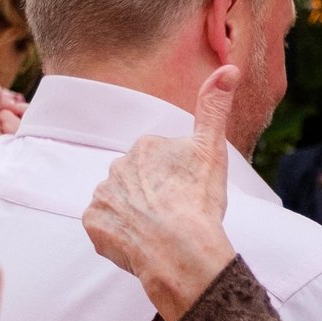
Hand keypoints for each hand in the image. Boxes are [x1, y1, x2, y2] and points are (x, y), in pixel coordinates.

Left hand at [83, 66, 239, 320]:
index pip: (160, 163)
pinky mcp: (93, 223)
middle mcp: (118, 166)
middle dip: (153, 196)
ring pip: (121, 203)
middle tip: (175, 215)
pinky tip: (140, 242)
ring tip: (158, 231)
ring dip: (135, 215)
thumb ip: (215, 108)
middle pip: (138, 182)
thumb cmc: (199, 202)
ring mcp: (103, 195)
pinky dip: (120, 235)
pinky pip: (105, 227)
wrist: (180, 251)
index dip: (177, 181)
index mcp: (146, 147)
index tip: (188, 195)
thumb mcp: (212, 150)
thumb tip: (228, 69)